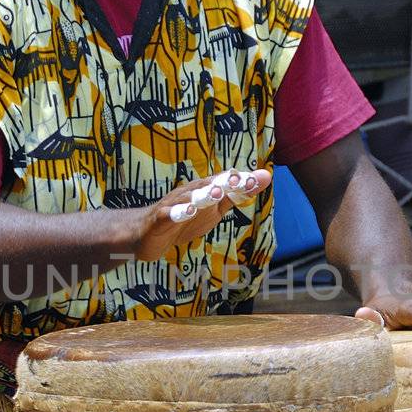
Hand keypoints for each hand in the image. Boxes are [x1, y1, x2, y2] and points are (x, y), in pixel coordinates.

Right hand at [133, 169, 271, 264]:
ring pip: (189, 198)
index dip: (242, 182)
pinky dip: (178, 213)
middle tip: (240, 180)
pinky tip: (187, 212)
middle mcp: (190, 193)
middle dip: (225, 183)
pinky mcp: (160, 219)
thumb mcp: (215, 209)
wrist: (146, 235)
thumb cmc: (184, 219)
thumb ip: (238, 194)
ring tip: (217, 193)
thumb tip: (265, 177)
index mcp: (205, 191)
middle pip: (209, 186)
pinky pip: (169, 215)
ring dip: (203, 195)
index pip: (226, 183)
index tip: (261, 178)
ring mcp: (174, 205)